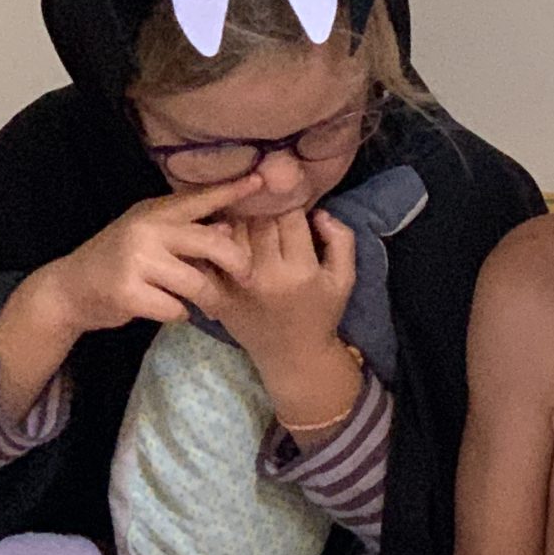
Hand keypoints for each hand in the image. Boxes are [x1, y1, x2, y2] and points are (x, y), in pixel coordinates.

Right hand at [39, 176, 261, 332]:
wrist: (70, 289)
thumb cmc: (120, 263)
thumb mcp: (149, 236)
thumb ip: (184, 232)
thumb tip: (232, 229)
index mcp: (154, 213)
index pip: (199, 199)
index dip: (231, 191)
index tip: (261, 181)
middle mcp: (145, 230)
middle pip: (211, 244)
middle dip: (237, 263)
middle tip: (246, 277)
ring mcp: (135, 260)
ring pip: (198, 283)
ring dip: (208, 299)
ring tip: (206, 305)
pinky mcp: (128, 292)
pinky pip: (177, 309)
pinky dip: (179, 314)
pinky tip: (166, 309)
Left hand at [199, 210, 357, 387]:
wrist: (293, 356)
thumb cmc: (321, 314)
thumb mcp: (344, 279)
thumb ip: (342, 240)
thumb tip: (318, 212)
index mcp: (300, 270)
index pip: (290, 216)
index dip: (289, 200)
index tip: (289, 197)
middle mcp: (266, 275)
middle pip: (258, 220)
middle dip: (263, 204)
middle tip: (265, 198)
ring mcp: (237, 285)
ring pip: (231, 231)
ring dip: (237, 217)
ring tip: (244, 211)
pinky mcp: (217, 293)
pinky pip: (209, 256)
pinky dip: (212, 240)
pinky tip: (220, 233)